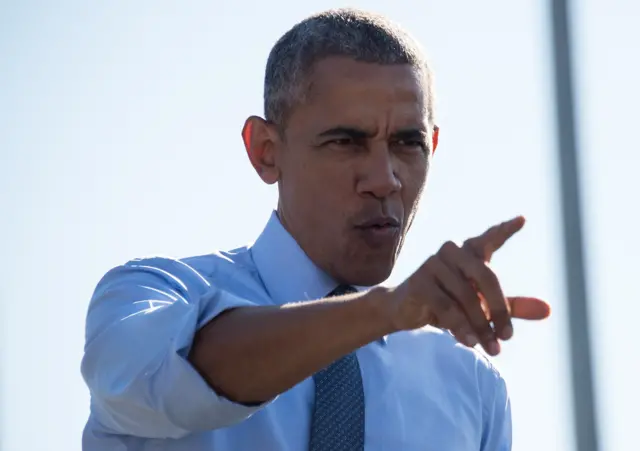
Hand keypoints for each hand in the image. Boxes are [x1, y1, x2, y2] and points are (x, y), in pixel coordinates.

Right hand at [388, 216, 550, 354]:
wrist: (405, 311)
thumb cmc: (448, 303)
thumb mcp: (481, 306)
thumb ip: (512, 306)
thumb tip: (548, 310)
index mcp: (468, 252)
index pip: (488, 239)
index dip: (504, 230)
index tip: (522, 219)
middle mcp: (451, 252)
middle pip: (486, 276)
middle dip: (500, 310)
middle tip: (507, 337)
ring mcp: (433, 264)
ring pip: (467, 297)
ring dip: (481, 326)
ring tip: (491, 348)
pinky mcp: (419, 283)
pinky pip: (446, 307)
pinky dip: (461, 327)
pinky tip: (469, 342)